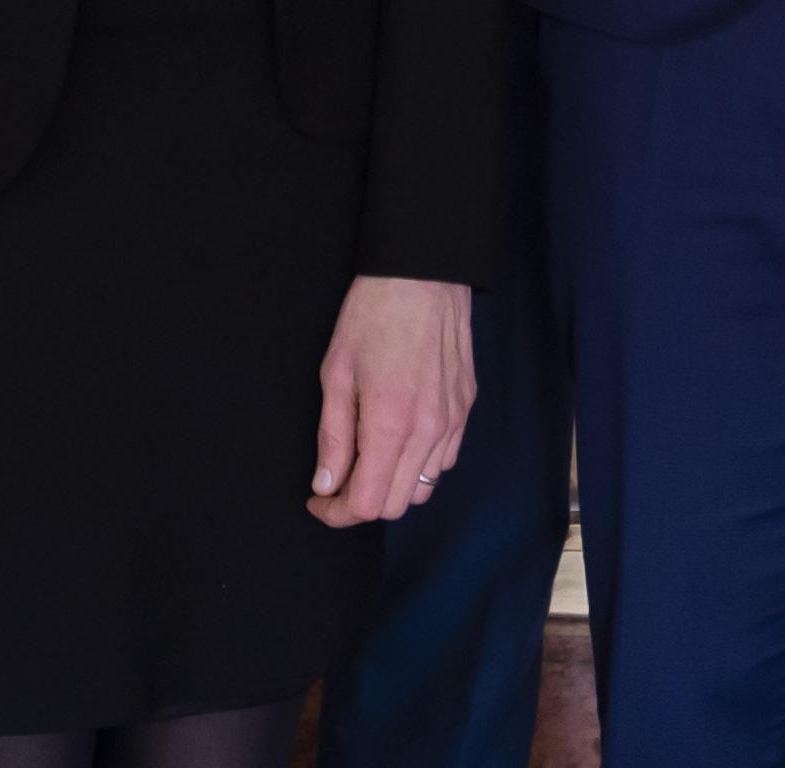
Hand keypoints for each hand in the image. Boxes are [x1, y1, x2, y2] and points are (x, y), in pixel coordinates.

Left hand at [308, 274, 473, 527]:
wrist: (424, 273)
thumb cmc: (373, 315)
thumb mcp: (336, 372)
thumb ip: (332, 436)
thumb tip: (326, 484)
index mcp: (390, 424)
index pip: (368, 503)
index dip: (337, 513)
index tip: (319, 502)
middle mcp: (428, 431)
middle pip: (396, 505)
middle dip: (361, 502)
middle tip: (336, 480)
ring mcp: (453, 422)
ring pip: (423, 488)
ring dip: (392, 485)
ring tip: (367, 457)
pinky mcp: (465, 409)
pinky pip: (443, 461)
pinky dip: (418, 465)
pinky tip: (399, 439)